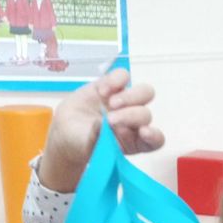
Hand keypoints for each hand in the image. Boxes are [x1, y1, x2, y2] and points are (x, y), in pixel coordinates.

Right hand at [38, 68, 163, 192]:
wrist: (66, 130)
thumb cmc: (82, 143)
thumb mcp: (90, 146)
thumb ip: (101, 138)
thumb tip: (106, 126)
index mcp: (135, 142)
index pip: (156, 140)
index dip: (154, 136)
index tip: (143, 132)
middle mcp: (134, 122)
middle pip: (146, 114)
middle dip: (130, 116)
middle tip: (110, 120)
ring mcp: (125, 102)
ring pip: (144, 92)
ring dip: (130, 96)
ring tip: (110, 103)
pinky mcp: (113, 86)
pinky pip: (123, 76)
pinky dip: (115, 80)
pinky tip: (102, 92)